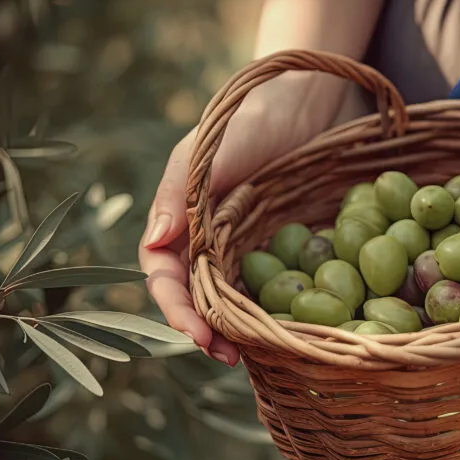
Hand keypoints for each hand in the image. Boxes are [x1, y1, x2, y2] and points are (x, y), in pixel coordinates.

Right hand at [138, 72, 337, 365]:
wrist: (305, 101)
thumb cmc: (246, 119)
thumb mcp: (206, 150)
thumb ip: (177, 192)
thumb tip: (154, 243)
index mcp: (180, 221)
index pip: (166, 276)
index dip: (177, 309)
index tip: (198, 334)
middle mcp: (210, 241)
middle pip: (199, 297)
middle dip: (208, 331)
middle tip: (229, 358)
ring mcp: (248, 247)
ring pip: (236, 298)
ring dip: (241, 329)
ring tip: (258, 355)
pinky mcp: (286, 247)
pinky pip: (276, 285)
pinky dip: (276, 309)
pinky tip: (292, 329)